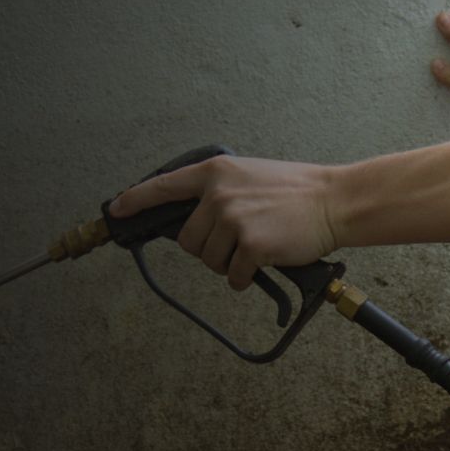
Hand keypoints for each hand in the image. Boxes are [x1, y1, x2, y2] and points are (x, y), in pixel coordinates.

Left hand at [108, 155, 340, 290]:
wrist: (333, 202)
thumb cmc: (296, 192)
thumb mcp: (249, 177)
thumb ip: (218, 192)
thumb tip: (192, 221)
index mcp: (216, 173)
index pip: (164, 187)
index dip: (135, 200)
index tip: (116, 210)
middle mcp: (218, 195)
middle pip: (187, 241)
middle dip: (208, 249)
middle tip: (237, 242)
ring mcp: (233, 220)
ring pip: (209, 261)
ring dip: (229, 264)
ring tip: (256, 247)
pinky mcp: (249, 245)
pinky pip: (233, 277)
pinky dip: (246, 277)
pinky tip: (265, 261)